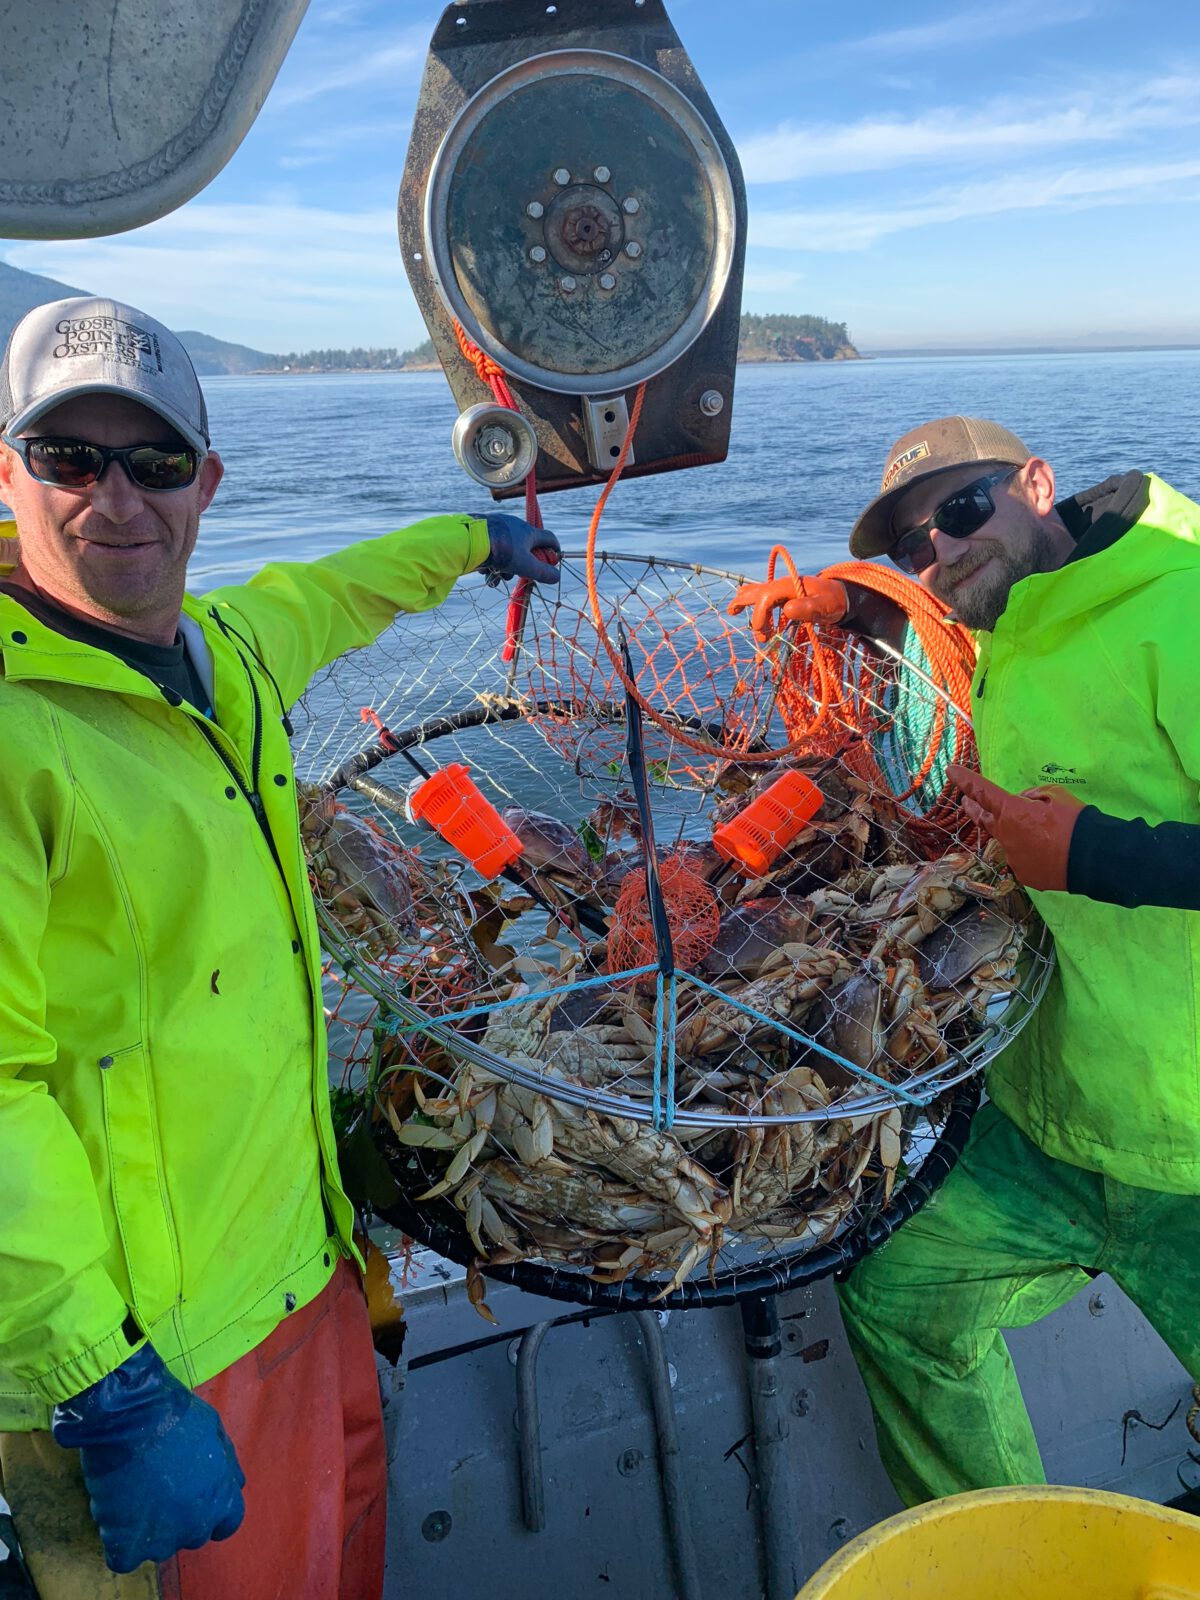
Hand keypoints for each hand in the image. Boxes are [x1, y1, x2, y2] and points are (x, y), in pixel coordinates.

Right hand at [52, 1344, 244, 1572]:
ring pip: (159, 1546)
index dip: (213, 1513)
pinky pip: (125, 1558)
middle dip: (182, 1516)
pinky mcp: (127, 1543)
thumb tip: (236, 1485)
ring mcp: (162, 1539)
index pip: (227, 1524)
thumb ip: (228, 1465)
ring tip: (137, 1494)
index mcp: (221, 1499)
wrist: (133, 1416)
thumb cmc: (178, 1417)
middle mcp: (196, 1526)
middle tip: (162, 1488)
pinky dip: (121, 1543)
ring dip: (151, 1528)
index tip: (196, 1499)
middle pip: (193, 1534)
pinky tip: (118, 1518)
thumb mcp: (218, 1433)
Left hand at [478, 513, 560, 584]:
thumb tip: (557, 577)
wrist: (471, 539)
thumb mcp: (526, 565)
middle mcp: (515, 527)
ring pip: (507, 553)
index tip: (555, 560)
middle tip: (516, 576)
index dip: (554, 549)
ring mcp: (499, 528)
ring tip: (495, 577)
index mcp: (528, 532)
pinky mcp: (485, 532)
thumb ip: (542, 572)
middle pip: (525, 550)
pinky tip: (484, 570)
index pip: (549, 538)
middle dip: (521, 567)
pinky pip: (493, 550)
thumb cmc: (502, 551)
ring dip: (503, 569)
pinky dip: (491, 562)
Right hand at [727, 575, 847, 639]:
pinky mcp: (783, 595)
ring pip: (756, 591)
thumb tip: (787, 610)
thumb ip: (808, 608)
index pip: (765, 597)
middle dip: (745, 605)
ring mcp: (781, 589)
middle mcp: (782, 585)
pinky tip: (745, 608)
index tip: (766, 636)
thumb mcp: (825, 606)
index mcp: (789, 585)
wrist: (841, 597)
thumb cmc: (834, 602)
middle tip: (738, 619)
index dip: (760, 616)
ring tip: (732, 611)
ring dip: (744, 601)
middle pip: (756, 591)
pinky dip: (752, 603)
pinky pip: (763, 596)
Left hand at [948, 764, 1085, 891]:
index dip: (965, 780)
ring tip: (1038, 832)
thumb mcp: (1054, 795)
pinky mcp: (1024, 875)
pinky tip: (1048, 853)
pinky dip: (1031, 853)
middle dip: (974, 809)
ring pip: (1008, 840)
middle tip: (967, 802)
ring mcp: (1012, 858)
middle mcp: (1004, 835)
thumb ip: (1031, 796)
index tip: (951, 771)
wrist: (1095, 859)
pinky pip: (1022, 858)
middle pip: (983, 818)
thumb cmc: (1075, 821)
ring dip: (1015, 834)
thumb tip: (1020, 802)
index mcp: (1010, 811)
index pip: (981, 791)